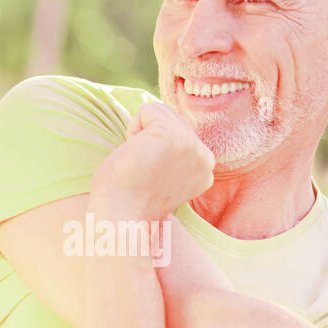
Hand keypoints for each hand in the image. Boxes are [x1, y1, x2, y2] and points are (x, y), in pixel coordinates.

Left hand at [91, 102, 214, 219]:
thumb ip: (174, 156)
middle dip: (150, 138)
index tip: (151, 178)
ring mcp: (192, 144)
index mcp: (205, 170)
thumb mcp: (164, 176)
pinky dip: (133, 129)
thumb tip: (160, 133)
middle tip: (143, 170)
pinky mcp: (172, 134)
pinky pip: (147, 110)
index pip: (180, 134)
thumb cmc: (130, 201)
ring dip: (141, 133)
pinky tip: (135, 155)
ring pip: (160, 113)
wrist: (122, 217)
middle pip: (172, 119)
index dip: (157, 149)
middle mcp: (205, 157)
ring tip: (139, 163)